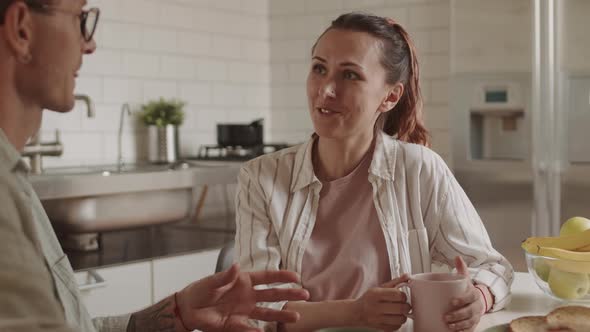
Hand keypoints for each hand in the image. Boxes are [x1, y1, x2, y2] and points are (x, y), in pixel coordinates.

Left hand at [177, 264, 309, 331]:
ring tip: (296, 317)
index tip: (296, 276)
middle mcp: (248, 296)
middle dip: (289, 294)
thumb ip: (225, 277)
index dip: (281, 276)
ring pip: (267, 313)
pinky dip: (258, 331)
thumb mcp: (212, 282)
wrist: (189, 308)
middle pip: (272, 295)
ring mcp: (244, 310)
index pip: (266, 277)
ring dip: (281, 315)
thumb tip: (236, 267)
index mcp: (243, 281)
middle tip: (305, 295)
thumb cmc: (201, 290)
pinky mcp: (237, 324)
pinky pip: (250, 328)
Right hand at [354, 274, 410, 330]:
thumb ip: (395, 282)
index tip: (401, 296)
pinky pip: (397, 327)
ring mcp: (378, 319)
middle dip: (406, 306)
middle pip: (401, 308)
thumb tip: (407, 276)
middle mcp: (375, 307)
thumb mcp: (380, 288)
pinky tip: (394, 317)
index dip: (403, 295)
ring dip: (403, 315)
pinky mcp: (381, 327)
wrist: (356, 312)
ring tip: (399, 311)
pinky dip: (398, 322)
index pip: (397, 295)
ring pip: (401, 319)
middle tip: (403, 304)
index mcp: (375, 294)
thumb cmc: (369, 299)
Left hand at [445, 256, 485, 331]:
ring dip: (460, 325)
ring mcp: (476, 316)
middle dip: (458, 316)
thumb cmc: (466, 290)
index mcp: (474, 294)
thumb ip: (461, 269)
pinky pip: (471, 329)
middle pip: (470, 312)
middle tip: (446, 317)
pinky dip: (464, 331)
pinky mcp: (473, 324)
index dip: (462, 300)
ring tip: (449, 326)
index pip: (470, 297)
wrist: (476, 300)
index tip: (452, 302)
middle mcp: (476, 306)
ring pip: (470, 322)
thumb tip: (457, 257)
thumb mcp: (464, 279)